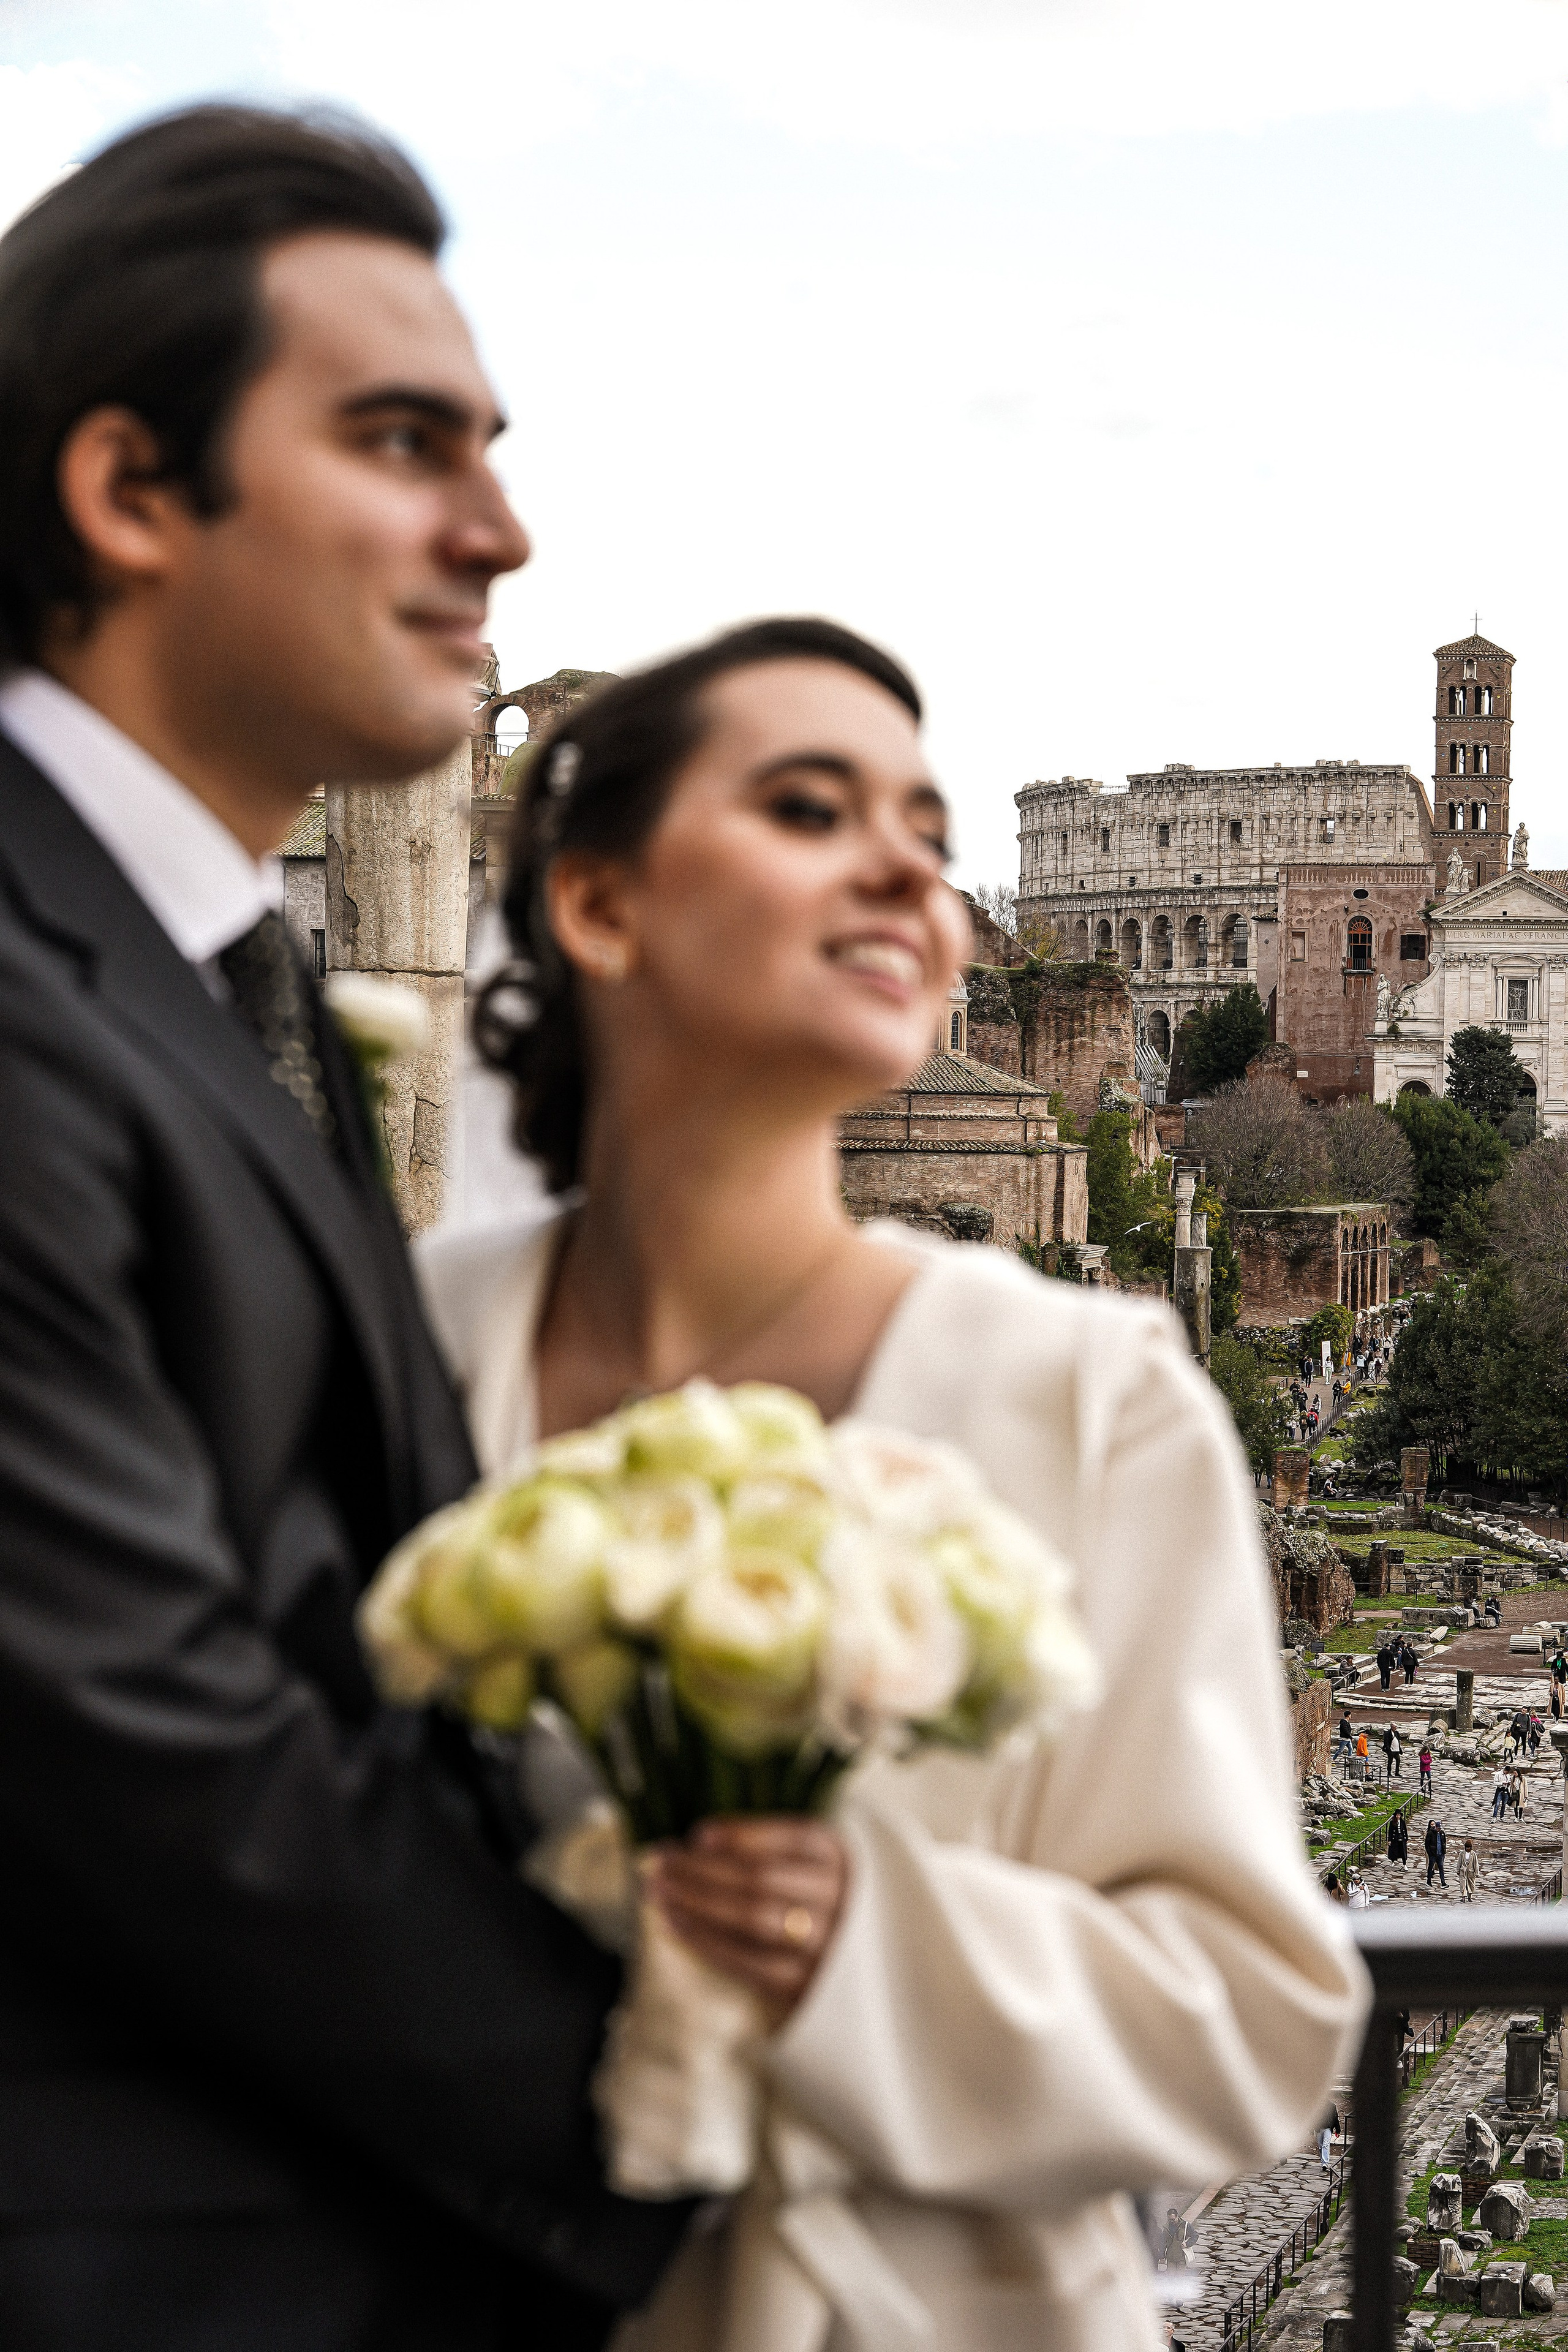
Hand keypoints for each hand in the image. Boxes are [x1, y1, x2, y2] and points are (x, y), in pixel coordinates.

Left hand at [650, 1817, 848, 2025]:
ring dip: (697, 1901)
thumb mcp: (793, 1860)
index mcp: (835, 1856)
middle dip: (704, 1868)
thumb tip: (692, 1845)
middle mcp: (835, 1898)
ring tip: (657, 1889)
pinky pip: (747, 1961)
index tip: (698, 1835)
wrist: (835, 1959)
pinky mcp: (799, 1983)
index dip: (743, 1836)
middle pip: (763, 1878)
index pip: (791, 1839)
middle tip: (659, 1861)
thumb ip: (755, 1848)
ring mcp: (821, 1944)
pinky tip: (673, 1922)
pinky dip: (704, 1940)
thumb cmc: (798, 1894)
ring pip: (752, 1918)